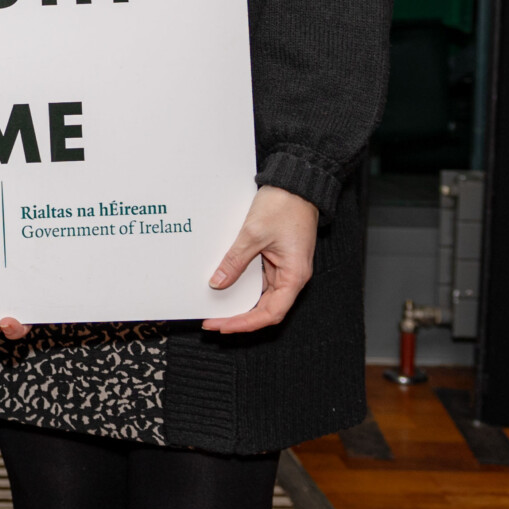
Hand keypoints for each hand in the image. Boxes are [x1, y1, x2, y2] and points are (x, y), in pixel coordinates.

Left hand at [202, 185, 317, 333]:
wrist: (296, 183)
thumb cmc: (284, 206)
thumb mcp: (254, 234)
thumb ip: (235, 261)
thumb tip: (218, 283)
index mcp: (294, 276)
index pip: (270, 313)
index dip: (245, 323)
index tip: (222, 325)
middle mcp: (292, 276)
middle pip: (266, 309)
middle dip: (239, 318)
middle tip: (212, 320)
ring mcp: (284, 268)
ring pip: (262, 296)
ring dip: (240, 303)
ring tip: (215, 308)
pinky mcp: (276, 259)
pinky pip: (259, 280)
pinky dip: (242, 286)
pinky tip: (225, 287)